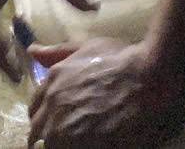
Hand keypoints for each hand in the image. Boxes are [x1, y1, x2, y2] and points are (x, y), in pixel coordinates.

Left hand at [27, 38, 184, 147]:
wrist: (151, 77)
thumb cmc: (123, 58)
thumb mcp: (86, 47)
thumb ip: (57, 52)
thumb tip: (32, 51)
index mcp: (52, 85)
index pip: (34, 114)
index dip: (46, 122)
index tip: (59, 127)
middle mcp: (54, 110)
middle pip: (40, 137)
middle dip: (52, 140)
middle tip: (74, 139)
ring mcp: (69, 133)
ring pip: (53, 148)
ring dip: (64, 146)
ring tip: (86, 142)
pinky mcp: (88, 147)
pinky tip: (99, 146)